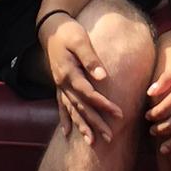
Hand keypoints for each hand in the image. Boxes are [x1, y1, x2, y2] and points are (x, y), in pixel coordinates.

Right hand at [41, 15, 122, 144]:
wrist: (51, 28)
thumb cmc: (69, 31)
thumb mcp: (80, 40)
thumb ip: (90, 59)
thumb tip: (103, 77)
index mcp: (69, 73)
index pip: (89, 94)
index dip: (104, 105)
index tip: (119, 114)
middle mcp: (62, 83)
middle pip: (81, 107)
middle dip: (95, 123)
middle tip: (110, 138)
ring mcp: (60, 86)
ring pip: (71, 110)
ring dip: (81, 126)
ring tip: (91, 142)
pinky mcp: (59, 85)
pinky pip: (61, 106)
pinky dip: (65, 119)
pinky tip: (66, 133)